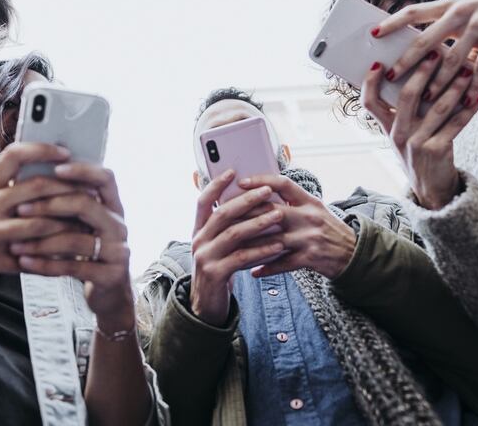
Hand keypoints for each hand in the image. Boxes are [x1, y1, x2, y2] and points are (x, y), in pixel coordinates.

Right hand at [0, 143, 79, 294]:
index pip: (14, 154)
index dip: (42, 149)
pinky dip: (53, 260)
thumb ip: (8, 187)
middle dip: (68, 190)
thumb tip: (47, 173)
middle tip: (91, 193)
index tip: (66, 151)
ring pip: (37, 224)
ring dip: (67, 225)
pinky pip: (30, 259)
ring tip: (87, 226)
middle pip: (34, 187)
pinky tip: (69, 259)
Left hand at [10, 163, 136, 330]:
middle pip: (87, 204)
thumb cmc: (87, 252)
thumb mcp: (83, 225)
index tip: (55, 168)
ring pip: (76, 239)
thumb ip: (67, 205)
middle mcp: (119, 225)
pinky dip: (46, 264)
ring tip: (14, 243)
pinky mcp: (110, 275)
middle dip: (50, 205)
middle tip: (20, 208)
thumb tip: (29, 178)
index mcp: (113, 207)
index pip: (105, 178)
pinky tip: (24, 262)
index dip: (82, 170)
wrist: (109, 293)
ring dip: (41, 241)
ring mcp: (118, 251)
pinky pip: (73, 267)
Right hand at [189, 170, 286, 325]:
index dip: (216, 185)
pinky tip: (278, 245)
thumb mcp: (219, 246)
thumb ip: (228, 227)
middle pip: (222, 214)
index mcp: (198, 230)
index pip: (203, 201)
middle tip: (267, 191)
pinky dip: (261, 250)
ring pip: (233, 234)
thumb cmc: (220, 269)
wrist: (207, 305)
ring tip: (279, 215)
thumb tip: (251, 201)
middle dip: (246, 200)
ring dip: (258, 223)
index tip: (232, 171)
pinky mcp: (215, 274)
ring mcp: (204, 258)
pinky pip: (241, 257)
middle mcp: (198, 241)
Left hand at [236, 175, 355, 278]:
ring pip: (273, 240)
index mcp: (309, 201)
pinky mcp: (310, 258)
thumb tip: (261, 193)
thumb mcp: (315, 209)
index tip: (241, 182)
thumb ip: (293, 202)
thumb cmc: (329, 230)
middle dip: (246, 215)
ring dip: (250, 245)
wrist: (354, 254)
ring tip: (232, 247)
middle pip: (272, 211)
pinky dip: (266, 268)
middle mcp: (309, 216)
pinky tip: (252, 271)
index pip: (283, 183)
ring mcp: (310, 237)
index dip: (261, 181)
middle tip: (225, 217)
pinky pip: (283, 263)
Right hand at [361, 52, 477, 209]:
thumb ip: (405, 111)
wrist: (431, 189)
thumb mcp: (404, 135)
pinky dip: (469, 110)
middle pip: (406, 96)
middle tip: (435, 53)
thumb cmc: (419, 154)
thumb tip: (419, 75)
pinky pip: (456, 125)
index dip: (370, 82)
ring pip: (436, 107)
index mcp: (387, 127)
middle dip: (422, 71)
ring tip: (466, 71)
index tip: (379, 63)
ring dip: (454, 87)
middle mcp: (398, 134)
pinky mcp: (437, 151)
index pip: (369, 102)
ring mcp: (417, 143)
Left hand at [375, 0, 477, 104]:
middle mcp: (461, 13)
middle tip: (391, 76)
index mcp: (450, 5)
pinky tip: (466, 101)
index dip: (392, 22)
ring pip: (452, 60)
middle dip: (407, 61)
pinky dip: (473, 86)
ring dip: (437, 82)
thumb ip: (449, 24)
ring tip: (424, 99)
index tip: (373, 33)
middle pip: (426, 40)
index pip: (414, 11)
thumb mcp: (470, 6)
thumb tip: (425, 47)